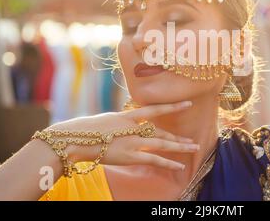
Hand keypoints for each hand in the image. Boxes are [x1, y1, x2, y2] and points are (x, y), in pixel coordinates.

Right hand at [47, 101, 197, 170]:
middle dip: (178, 137)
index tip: (188, 104)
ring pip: (162, 144)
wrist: (75, 139)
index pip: (155, 109)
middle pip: (162, 131)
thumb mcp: (107, 120)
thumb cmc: (86, 130)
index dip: (172, 106)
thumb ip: (121, 122)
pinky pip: (154, 160)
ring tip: (194, 148)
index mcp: (127, 116)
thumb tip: (129, 124)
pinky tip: (179, 166)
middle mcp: (133, 127)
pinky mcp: (130, 156)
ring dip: (179, 147)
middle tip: (194, 140)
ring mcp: (133, 141)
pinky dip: (167, 163)